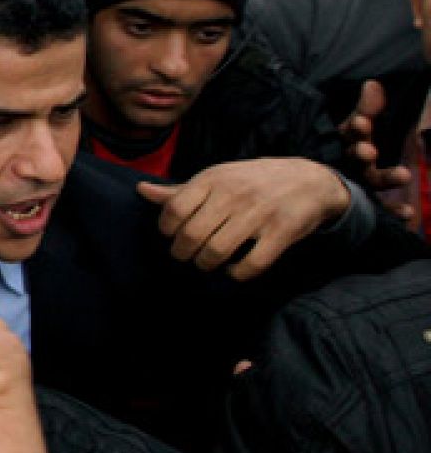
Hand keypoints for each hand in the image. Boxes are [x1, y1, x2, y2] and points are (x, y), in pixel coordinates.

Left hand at [137, 157, 352, 279]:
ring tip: (206, 263)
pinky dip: (237, 274)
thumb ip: (180, 190)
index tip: (172, 236)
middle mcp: (234, 194)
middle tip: (186, 255)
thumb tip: (141, 190)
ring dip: (206, 265)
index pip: (174, 209)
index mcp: (214, 179)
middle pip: (191, 235)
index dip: (166, 230)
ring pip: (216, 252)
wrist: (310, 180)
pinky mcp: (282, 233)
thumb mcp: (216, 178)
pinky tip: (233, 269)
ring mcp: (259, 214)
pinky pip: (251, 264)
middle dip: (182, 253)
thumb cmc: (252, 181)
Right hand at [342, 79, 413, 219]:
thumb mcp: (355, 125)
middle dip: (362, 153)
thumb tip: (373, 84)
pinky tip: (409, 213)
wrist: (308, 190)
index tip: (362, 123)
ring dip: (387, 178)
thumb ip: (366, 107)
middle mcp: (347, 163)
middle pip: (355, 157)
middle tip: (368, 151)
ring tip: (405, 175)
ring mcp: (355, 184)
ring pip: (371, 181)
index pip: (350, 132)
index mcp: (343, 142)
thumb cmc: (338, 150)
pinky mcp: (365, 203)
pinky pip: (380, 208)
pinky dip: (393, 211)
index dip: (357, 129)